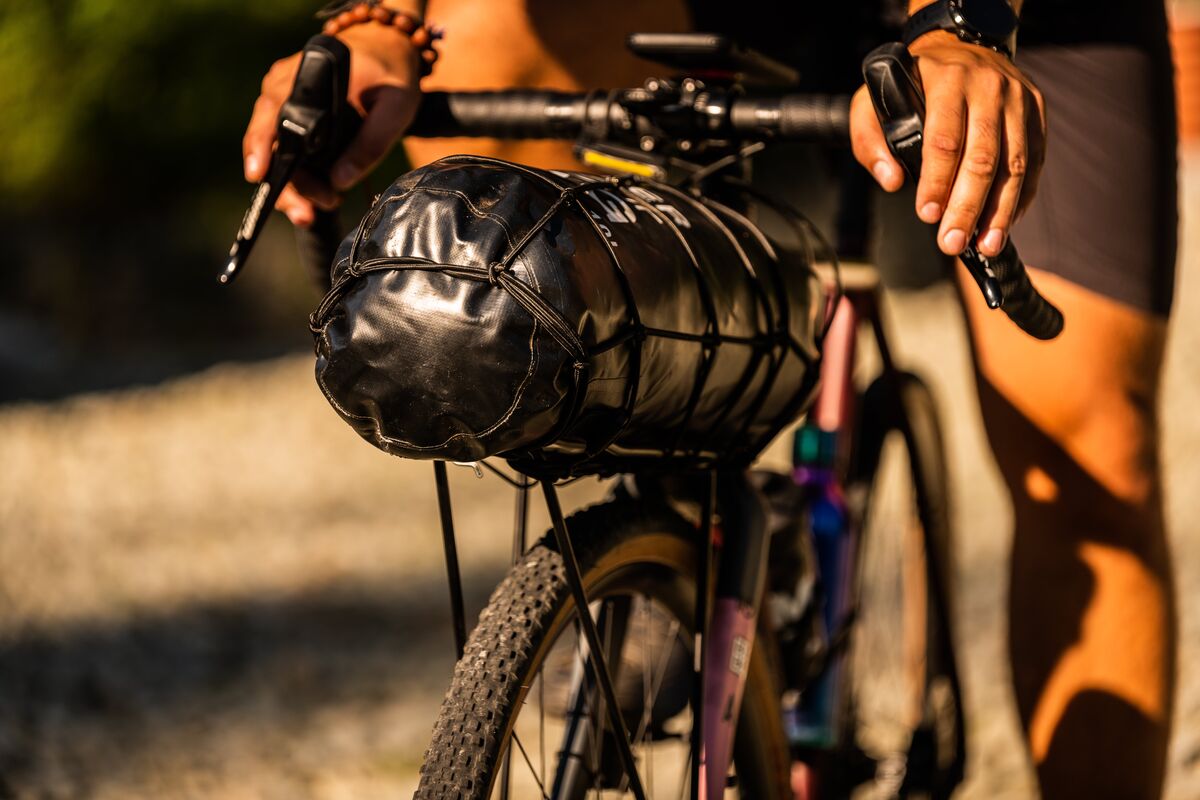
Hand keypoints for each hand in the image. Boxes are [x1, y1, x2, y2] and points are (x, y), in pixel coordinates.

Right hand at [242, 24, 421, 227]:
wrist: (385, 53)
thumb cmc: (392, 77)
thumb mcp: (396, 108)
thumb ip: (372, 143)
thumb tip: (340, 182)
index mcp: (304, 78)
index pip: (272, 114)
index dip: (260, 146)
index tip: (258, 176)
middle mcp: (282, 88)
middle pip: (267, 142)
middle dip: (285, 185)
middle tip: (306, 215)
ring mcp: (282, 102)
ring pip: (274, 153)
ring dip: (294, 187)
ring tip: (320, 209)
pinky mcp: (290, 118)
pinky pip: (284, 151)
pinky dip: (298, 177)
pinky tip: (317, 196)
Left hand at [850, 31, 1045, 256]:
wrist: (960, 45)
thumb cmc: (911, 83)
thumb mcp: (873, 101)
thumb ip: (870, 140)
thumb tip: (891, 181)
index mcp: (948, 81)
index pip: (944, 140)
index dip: (937, 182)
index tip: (927, 216)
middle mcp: (989, 87)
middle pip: (983, 157)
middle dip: (967, 207)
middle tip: (953, 243)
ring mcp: (1018, 98)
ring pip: (1015, 164)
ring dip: (1000, 211)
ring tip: (985, 247)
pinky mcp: (1036, 111)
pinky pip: (1033, 161)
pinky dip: (1020, 197)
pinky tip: (1004, 224)